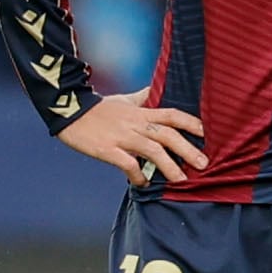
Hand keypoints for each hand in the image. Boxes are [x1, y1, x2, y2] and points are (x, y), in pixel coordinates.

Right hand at [59, 87, 206, 181]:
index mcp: (140, 112)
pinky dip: (138, 175)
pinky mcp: (107, 149)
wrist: (66, 109)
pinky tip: (143, 183)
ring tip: (180, 180)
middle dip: (188, 149)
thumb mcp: (122, 100)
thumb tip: (154, 90)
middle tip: (203, 164)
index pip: (171, 114)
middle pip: (168, 134)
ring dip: (169, 166)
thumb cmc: (97, 108)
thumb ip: (141, 99)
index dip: (190, 122)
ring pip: (152, 150)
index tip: (205, 133)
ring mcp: (121, 137)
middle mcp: (135, 124)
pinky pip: (127, 164)